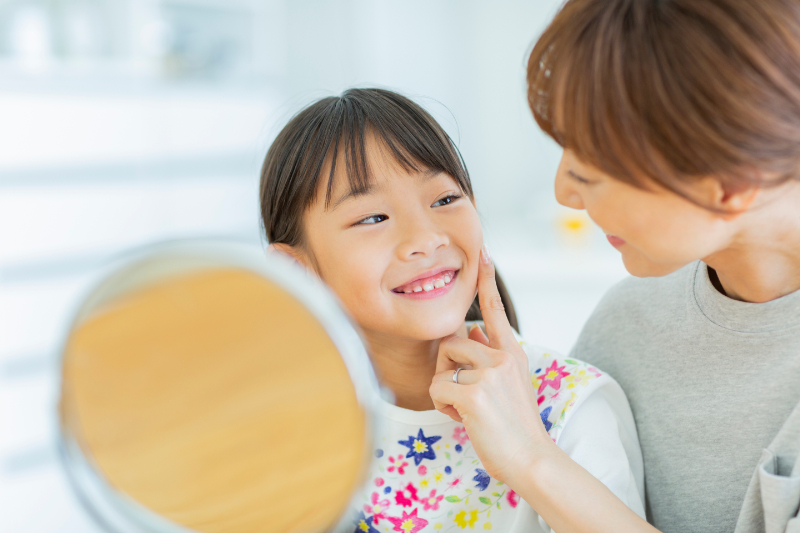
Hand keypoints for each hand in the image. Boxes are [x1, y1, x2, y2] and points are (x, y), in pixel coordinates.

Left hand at [429, 245, 550, 483]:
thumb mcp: (510, 384)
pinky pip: (437, 389)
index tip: (483, 251)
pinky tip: (464, 420)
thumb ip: (491, 356)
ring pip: (442, 365)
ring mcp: (489, 373)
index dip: (486, 280)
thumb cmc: (515, 426)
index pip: (496, 309)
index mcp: (512, 353)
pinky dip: (443, 407)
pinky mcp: (474, 392)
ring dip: (445, 389)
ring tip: (468, 409)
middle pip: (452, 342)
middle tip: (466, 396)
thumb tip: (473, 332)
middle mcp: (502, 357)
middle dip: (447, 369)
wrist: (531, 458)